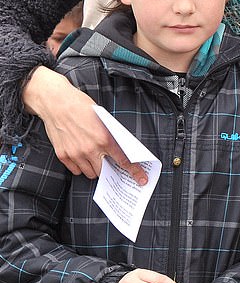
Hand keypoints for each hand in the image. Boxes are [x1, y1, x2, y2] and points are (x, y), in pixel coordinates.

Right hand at [22, 66, 147, 183]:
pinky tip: (81, 157)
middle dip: (109, 169)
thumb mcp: (102, 118)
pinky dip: (80, 167)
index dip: (134, 172)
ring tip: (93, 158)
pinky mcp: (63, 156)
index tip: (141, 180)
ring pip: (90, 173)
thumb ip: (110, 135)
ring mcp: (75, 154)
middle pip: (104, 171)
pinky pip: (75, 170)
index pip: (123, 160)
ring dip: (94, 168)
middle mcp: (90, 149)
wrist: (56, 103)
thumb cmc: (79, 105)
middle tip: (109, 164)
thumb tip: (118, 147)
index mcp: (104, 138)